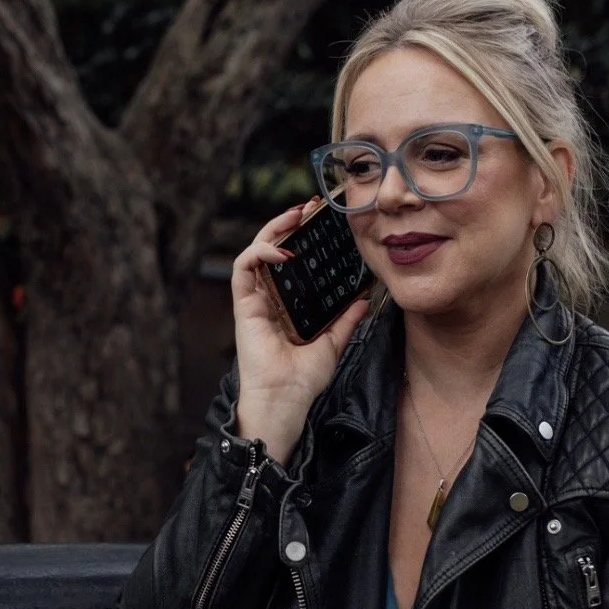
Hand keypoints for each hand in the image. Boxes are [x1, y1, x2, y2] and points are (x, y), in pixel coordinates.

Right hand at [232, 200, 369, 464]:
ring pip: (255, 251)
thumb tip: (365, 299)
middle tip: (311, 207)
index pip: (291, 261)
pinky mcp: (243, 305)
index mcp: (286, 304)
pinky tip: (283, 251)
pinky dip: (261, 253)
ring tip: (295, 216)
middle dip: (289, 223)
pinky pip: (244, 268)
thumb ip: (345, 320)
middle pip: (274, 249)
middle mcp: (268, 297)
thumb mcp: (333, 343)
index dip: (302, 237)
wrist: (285, 401)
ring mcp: (254, 299)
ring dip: (273, 229)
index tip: (321, 220)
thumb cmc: (302, 380)